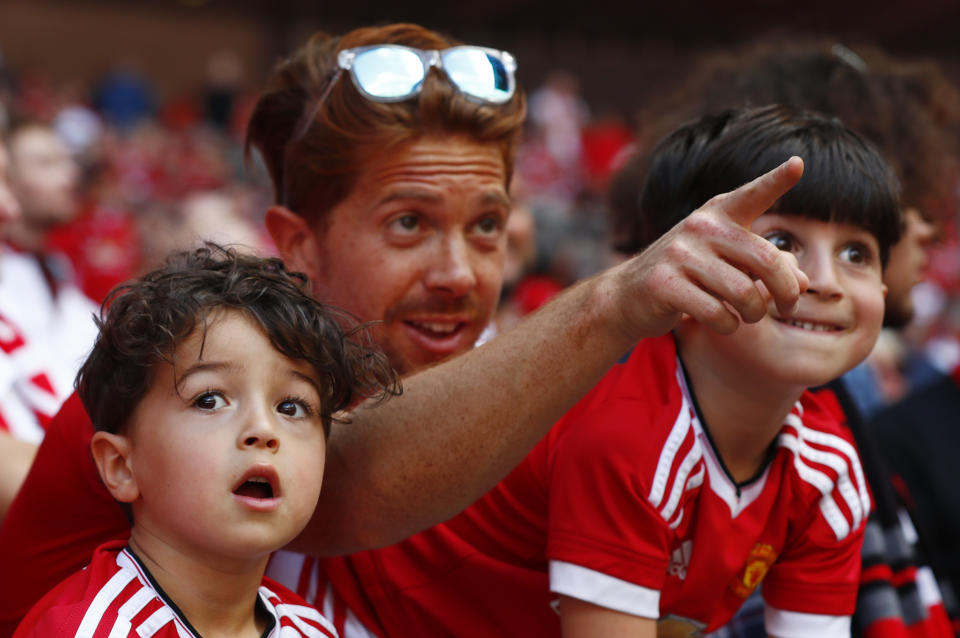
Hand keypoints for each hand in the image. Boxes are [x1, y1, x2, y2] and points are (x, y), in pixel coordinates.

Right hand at [612, 156, 808, 338]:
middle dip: (785, 290)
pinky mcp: (664, 284)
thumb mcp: (728, 264)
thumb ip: (767, 267)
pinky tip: (723, 321)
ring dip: (755, 313)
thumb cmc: (689, 276)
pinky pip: (716, 313)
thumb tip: (804, 282)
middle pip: (765, 260)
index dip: (775, 180)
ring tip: (749, 315)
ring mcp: (679, 254)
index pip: (751, 195)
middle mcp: (699, 227)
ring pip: (743, 293)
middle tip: (789, 306)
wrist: (628, 295)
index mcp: (717, 214)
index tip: (798, 164)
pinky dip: (728, 325)